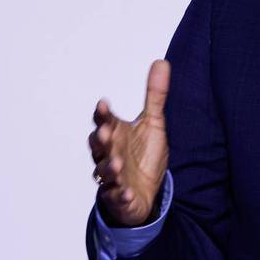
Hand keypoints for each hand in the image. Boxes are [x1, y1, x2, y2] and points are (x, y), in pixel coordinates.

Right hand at [88, 59, 170, 226]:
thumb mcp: (153, 123)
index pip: (104, 121)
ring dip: (108, 167)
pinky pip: (117, 196)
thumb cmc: (142, 154)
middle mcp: (109, 153)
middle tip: (105, 133)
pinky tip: (126, 193)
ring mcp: (113, 177)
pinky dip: (120, 195)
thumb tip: (162, 62)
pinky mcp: (119, 197)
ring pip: (104, 171)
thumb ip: (155, 95)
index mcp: (115, 134)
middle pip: (97, 145)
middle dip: (99, 139)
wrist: (146, 191)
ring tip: (116, 163)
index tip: (104, 104)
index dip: (102, 114)